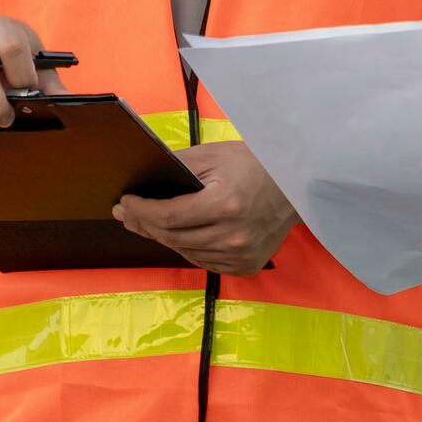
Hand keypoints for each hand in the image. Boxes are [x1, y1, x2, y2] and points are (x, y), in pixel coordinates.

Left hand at [114, 141, 298, 274]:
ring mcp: (241, 255)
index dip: (142, 212)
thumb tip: (145, 179)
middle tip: (127, 214)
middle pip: (173, 238)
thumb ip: (179, 165)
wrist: (296, 186)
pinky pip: (204, 261)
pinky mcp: (246, 266)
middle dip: (145, 225)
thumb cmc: (254, 165)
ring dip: (163, 238)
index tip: (124, 203)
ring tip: (147, 224)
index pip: (169, 217)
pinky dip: (187, 249)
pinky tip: (177, 236)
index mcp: (225, 205)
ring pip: (186, 252)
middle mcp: (233, 236)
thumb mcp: (215, 155)